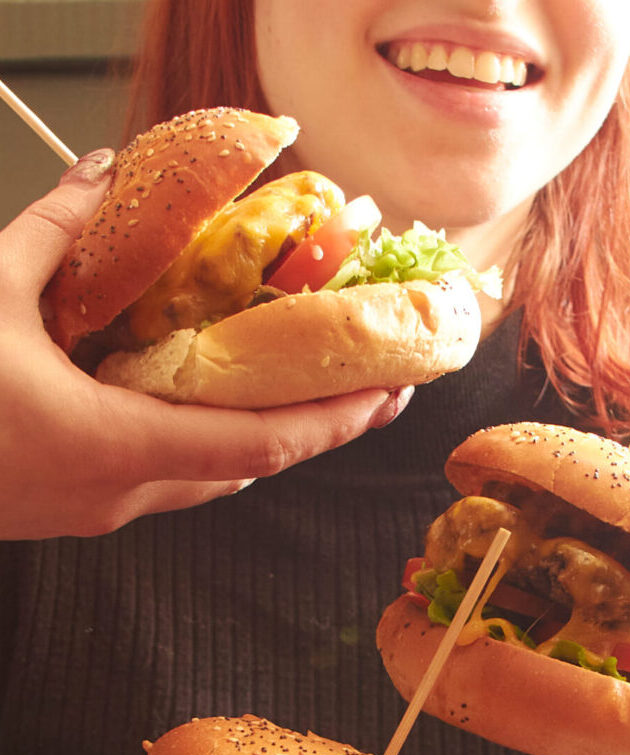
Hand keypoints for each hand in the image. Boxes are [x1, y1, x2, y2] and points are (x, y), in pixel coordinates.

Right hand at [0, 152, 409, 538]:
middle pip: (251, 465)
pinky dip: (209, 441)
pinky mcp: (79, 511)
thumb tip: (102, 178)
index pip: (260, 441)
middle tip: (370, 380)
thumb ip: (51, 235)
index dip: (334, 419)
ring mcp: (101, 511)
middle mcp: (121, 492)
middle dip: (317, 425)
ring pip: (212, 477)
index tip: (389, 391)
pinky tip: (213, 400)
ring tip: (307, 385)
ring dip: (265, 434)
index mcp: (112, 445)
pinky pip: (170, 478)